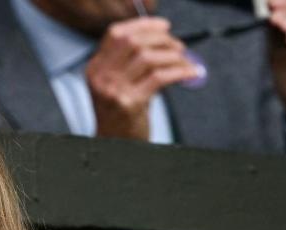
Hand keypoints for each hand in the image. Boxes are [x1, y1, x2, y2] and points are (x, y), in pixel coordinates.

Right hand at [86, 17, 201, 139]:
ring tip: (184, 61)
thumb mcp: (117, 85)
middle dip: (161, 39)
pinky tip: (190, 73)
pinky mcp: (130, 104)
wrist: (115, 147)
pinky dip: (179, 72)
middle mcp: (100, 77)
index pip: (116, 34)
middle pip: (133, 42)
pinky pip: (160, 77)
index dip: (142, 25)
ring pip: (148, 57)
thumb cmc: (122, 115)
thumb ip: (130, 63)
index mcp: (95, 68)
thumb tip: (164, 39)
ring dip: (173, 56)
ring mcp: (113, 91)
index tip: (164, 26)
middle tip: (178, 46)